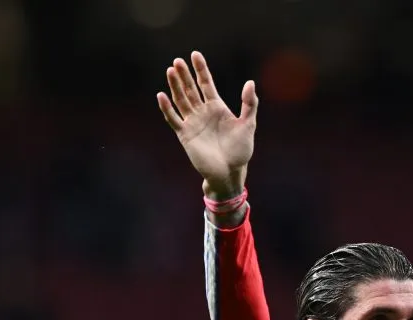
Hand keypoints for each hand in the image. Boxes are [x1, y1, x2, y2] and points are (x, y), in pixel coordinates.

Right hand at [157, 52, 257, 197]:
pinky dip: (167, 108)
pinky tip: (161, 95)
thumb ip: (249, 104)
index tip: (195, 55)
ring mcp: (193, 123)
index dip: (201, 69)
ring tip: (170, 71)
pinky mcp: (185, 135)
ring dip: (175, 86)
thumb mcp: (248, 124)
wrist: (230, 171)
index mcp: (217, 107)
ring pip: (181, 100)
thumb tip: (250, 82)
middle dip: (185, 75)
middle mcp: (203, 112)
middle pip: (191, 89)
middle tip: (178, 61)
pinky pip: (173, 119)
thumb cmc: (241, 150)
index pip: (206, 84)